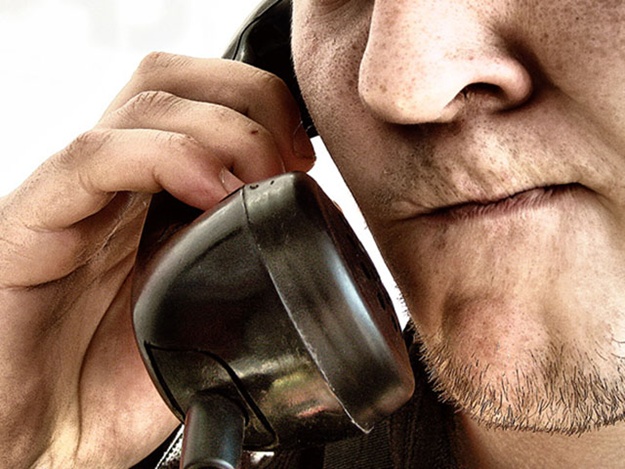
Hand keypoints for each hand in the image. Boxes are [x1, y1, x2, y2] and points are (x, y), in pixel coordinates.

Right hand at [0, 52, 314, 467]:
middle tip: (290, 162)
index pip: (203, 102)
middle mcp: (113, 186)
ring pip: (144, 103)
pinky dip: (165, 158)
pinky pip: (92, 159)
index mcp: (150, 200)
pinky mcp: (31, 224)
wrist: (37, 441)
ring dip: (222, 128)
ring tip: (260, 180)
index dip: (264, 111)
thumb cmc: (108, 390)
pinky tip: (211, 193)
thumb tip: (302, 250)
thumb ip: (241, 278)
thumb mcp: (199, 326)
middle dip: (250, 102)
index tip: (304, 162)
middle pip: (175, 81)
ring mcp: (75, 199)